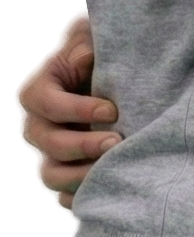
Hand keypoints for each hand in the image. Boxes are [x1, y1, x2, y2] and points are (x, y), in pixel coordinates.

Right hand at [16, 9, 120, 212]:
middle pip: (48, 143)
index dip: (77, 109)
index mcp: (33, 91)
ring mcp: (43, 152)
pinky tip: (107, 191)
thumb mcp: (87, 39)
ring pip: (50, 175)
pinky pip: (61, 194)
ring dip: (81, 176)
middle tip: (117, 141)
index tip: (111, 109)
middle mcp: (32, 125)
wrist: (98, 72)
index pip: (47, 104)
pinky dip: (80, 197)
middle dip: (83, 145)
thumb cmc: (94, 52)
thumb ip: (83, 44)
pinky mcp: (58, 171)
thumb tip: (84, 57)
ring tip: (115, 168)